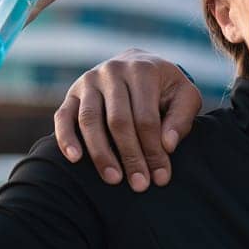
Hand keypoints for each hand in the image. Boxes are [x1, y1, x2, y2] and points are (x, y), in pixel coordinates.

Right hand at [53, 49, 203, 191]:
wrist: (140, 64)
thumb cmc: (166, 88)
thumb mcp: (185, 95)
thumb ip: (181, 118)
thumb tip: (168, 145)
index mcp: (143, 70)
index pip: (146, 118)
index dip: (153, 150)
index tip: (161, 177)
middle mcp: (113, 72)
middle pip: (118, 121)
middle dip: (130, 156)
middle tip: (139, 184)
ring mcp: (89, 81)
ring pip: (90, 120)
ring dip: (101, 153)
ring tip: (114, 179)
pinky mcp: (72, 93)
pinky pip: (63, 116)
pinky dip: (66, 138)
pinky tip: (75, 159)